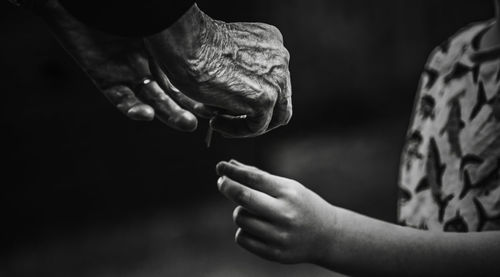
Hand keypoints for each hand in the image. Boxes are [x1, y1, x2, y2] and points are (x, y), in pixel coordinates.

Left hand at [39, 0, 210, 130]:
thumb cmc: (118, 2)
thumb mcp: (160, 13)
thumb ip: (179, 22)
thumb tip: (208, 26)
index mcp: (163, 42)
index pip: (186, 70)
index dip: (202, 86)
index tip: (221, 100)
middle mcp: (148, 58)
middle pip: (173, 90)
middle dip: (191, 105)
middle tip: (209, 118)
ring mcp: (126, 69)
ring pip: (152, 99)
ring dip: (169, 113)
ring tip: (187, 123)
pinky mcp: (103, 77)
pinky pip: (120, 99)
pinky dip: (133, 109)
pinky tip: (146, 114)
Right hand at [146, 4, 291, 137]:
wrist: (187, 44)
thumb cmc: (194, 45)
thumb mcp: (227, 53)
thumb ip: (240, 68)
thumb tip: (238, 96)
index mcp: (273, 43)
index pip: (275, 80)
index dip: (255, 96)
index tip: (232, 103)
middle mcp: (280, 59)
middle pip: (280, 100)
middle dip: (256, 114)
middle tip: (227, 119)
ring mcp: (277, 80)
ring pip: (272, 117)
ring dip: (245, 125)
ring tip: (218, 123)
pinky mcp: (265, 99)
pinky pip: (256, 127)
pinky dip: (235, 130)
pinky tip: (215, 123)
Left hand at [215, 160, 335, 263]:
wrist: (327, 236)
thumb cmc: (302, 205)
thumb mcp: (287, 186)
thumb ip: (258, 176)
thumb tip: (230, 164)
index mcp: (289, 193)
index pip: (253, 178)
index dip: (233, 171)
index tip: (220, 166)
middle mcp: (285, 214)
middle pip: (243, 197)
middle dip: (227, 187)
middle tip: (222, 182)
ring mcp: (279, 236)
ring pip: (240, 218)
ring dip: (240, 211)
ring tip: (253, 211)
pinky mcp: (274, 253)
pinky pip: (242, 238)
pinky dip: (244, 230)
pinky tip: (256, 227)